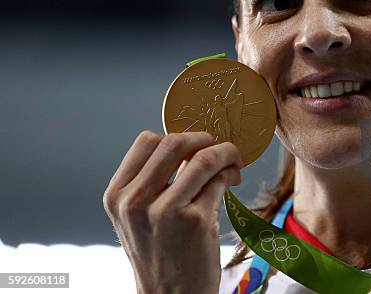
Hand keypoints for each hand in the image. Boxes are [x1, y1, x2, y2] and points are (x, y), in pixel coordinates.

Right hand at [103, 131, 242, 293]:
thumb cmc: (159, 253)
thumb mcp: (140, 216)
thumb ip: (153, 181)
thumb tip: (190, 144)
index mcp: (117, 196)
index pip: (146, 142)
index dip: (176, 136)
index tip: (195, 143)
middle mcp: (135, 202)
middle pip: (174, 142)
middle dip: (204, 138)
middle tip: (219, 146)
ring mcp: (166, 211)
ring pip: (203, 158)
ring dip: (226, 153)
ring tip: (234, 161)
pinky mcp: (196, 221)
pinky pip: (220, 180)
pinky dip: (232, 173)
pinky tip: (234, 179)